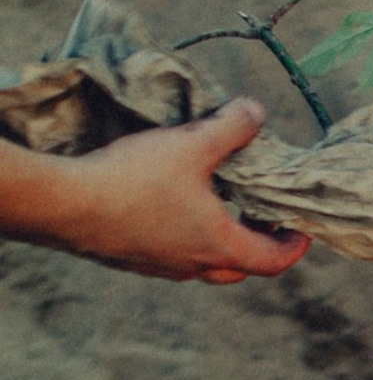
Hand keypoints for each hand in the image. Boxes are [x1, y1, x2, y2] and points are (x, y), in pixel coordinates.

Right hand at [55, 99, 309, 284]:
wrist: (65, 205)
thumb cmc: (134, 180)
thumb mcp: (191, 145)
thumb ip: (230, 128)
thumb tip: (256, 111)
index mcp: (220, 247)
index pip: (274, 261)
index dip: (294, 246)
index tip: (300, 229)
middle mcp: (194, 267)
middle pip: (242, 267)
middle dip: (258, 244)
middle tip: (260, 216)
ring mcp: (161, 268)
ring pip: (204, 264)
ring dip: (219, 240)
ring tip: (217, 206)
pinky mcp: (132, 261)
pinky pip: (170, 257)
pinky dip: (184, 238)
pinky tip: (170, 208)